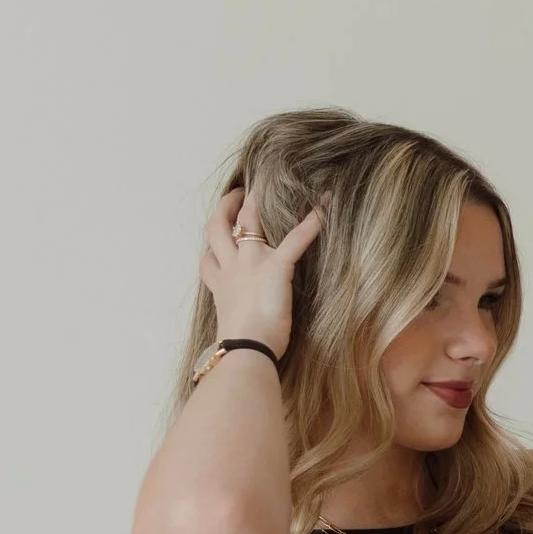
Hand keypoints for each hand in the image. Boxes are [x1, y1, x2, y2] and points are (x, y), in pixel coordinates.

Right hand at [202, 183, 324, 355]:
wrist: (246, 349)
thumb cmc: (242, 346)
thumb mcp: (232, 326)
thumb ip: (235, 314)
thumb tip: (243, 324)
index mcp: (220, 284)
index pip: (208, 259)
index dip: (212, 248)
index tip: (220, 239)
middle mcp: (230, 266)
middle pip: (217, 227)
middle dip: (225, 207)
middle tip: (237, 193)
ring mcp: (251, 262)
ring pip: (246, 219)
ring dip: (255, 200)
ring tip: (268, 185)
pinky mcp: (276, 266)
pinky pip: (296, 238)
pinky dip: (312, 222)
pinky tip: (324, 206)